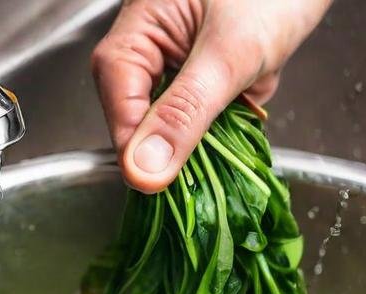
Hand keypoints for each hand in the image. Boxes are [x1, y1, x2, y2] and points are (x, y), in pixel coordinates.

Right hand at [92, 0, 330, 192]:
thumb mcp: (228, 52)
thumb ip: (184, 113)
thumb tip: (142, 171)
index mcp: (139, 33)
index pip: (120, 107)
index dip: (137, 152)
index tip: (161, 188)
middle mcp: (155, 55)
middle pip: (144, 126)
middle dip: (176, 153)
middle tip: (207, 171)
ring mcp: (187, 73)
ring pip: (179, 135)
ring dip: (207, 150)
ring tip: (232, 135)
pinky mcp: (216, 86)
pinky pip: (210, 130)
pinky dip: (229, 139)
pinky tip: (246, 125)